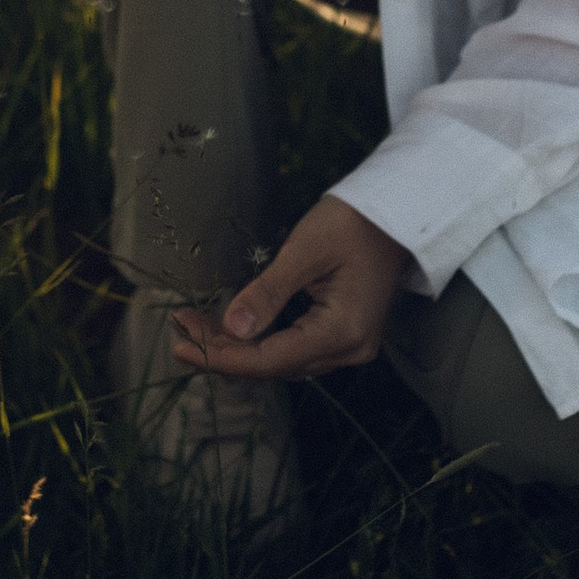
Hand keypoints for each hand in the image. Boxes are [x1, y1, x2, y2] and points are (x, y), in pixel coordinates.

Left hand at [173, 196, 413, 383]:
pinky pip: (294, 349)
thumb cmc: (354, 222)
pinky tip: (231, 330)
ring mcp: (350, 347)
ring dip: (239, 347)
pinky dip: (260, 342)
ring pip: (282, 360)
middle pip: (273, 365)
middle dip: (223, 350)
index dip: (221, 356)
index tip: (181, 345)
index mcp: (342, 332)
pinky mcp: (344, 336)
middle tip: (180, 328)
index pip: (269, 359)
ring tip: (197, 326)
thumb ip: (267, 293)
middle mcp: (349, 350)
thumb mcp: (304, 251)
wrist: (398, 213)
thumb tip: (231, 329)